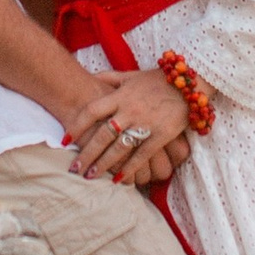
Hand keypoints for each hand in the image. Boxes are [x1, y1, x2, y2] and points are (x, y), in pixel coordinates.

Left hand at [73, 69, 190, 185]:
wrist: (189, 82)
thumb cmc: (157, 80)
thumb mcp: (131, 75)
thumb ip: (110, 77)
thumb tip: (90, 77)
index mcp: (120, 95)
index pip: (92, 111)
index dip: (76, 125)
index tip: (64, 140)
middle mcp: (130, 110)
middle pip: (102, 134)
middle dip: (87, 153)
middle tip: (74, 168)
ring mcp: (146, 123)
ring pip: (119, 147)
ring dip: (103, 164)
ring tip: (90, 176)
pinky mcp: (161, 135)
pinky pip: (142, 155)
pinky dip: (129, 168)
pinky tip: (118, 179)